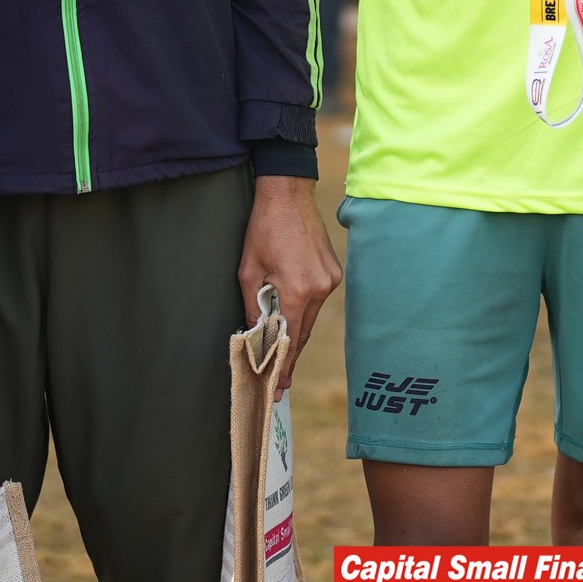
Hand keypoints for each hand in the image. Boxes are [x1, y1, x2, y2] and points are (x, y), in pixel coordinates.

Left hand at [240, 173, 341, 390]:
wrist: (288, 194)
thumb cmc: (264, 229)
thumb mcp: (248, 271)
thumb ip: (253, 307)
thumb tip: (256, 334)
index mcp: (298, 291)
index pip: (290, 340)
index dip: (283, 366)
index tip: (279, 387)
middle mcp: (320, 289)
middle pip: (303, 332)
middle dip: (290, 355)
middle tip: (280, 380)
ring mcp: (331, 280)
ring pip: (310, 316)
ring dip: (296, 330)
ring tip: (281, 349)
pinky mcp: (334, 271)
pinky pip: (317, 299)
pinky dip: (304, 308)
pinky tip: (291, 313)